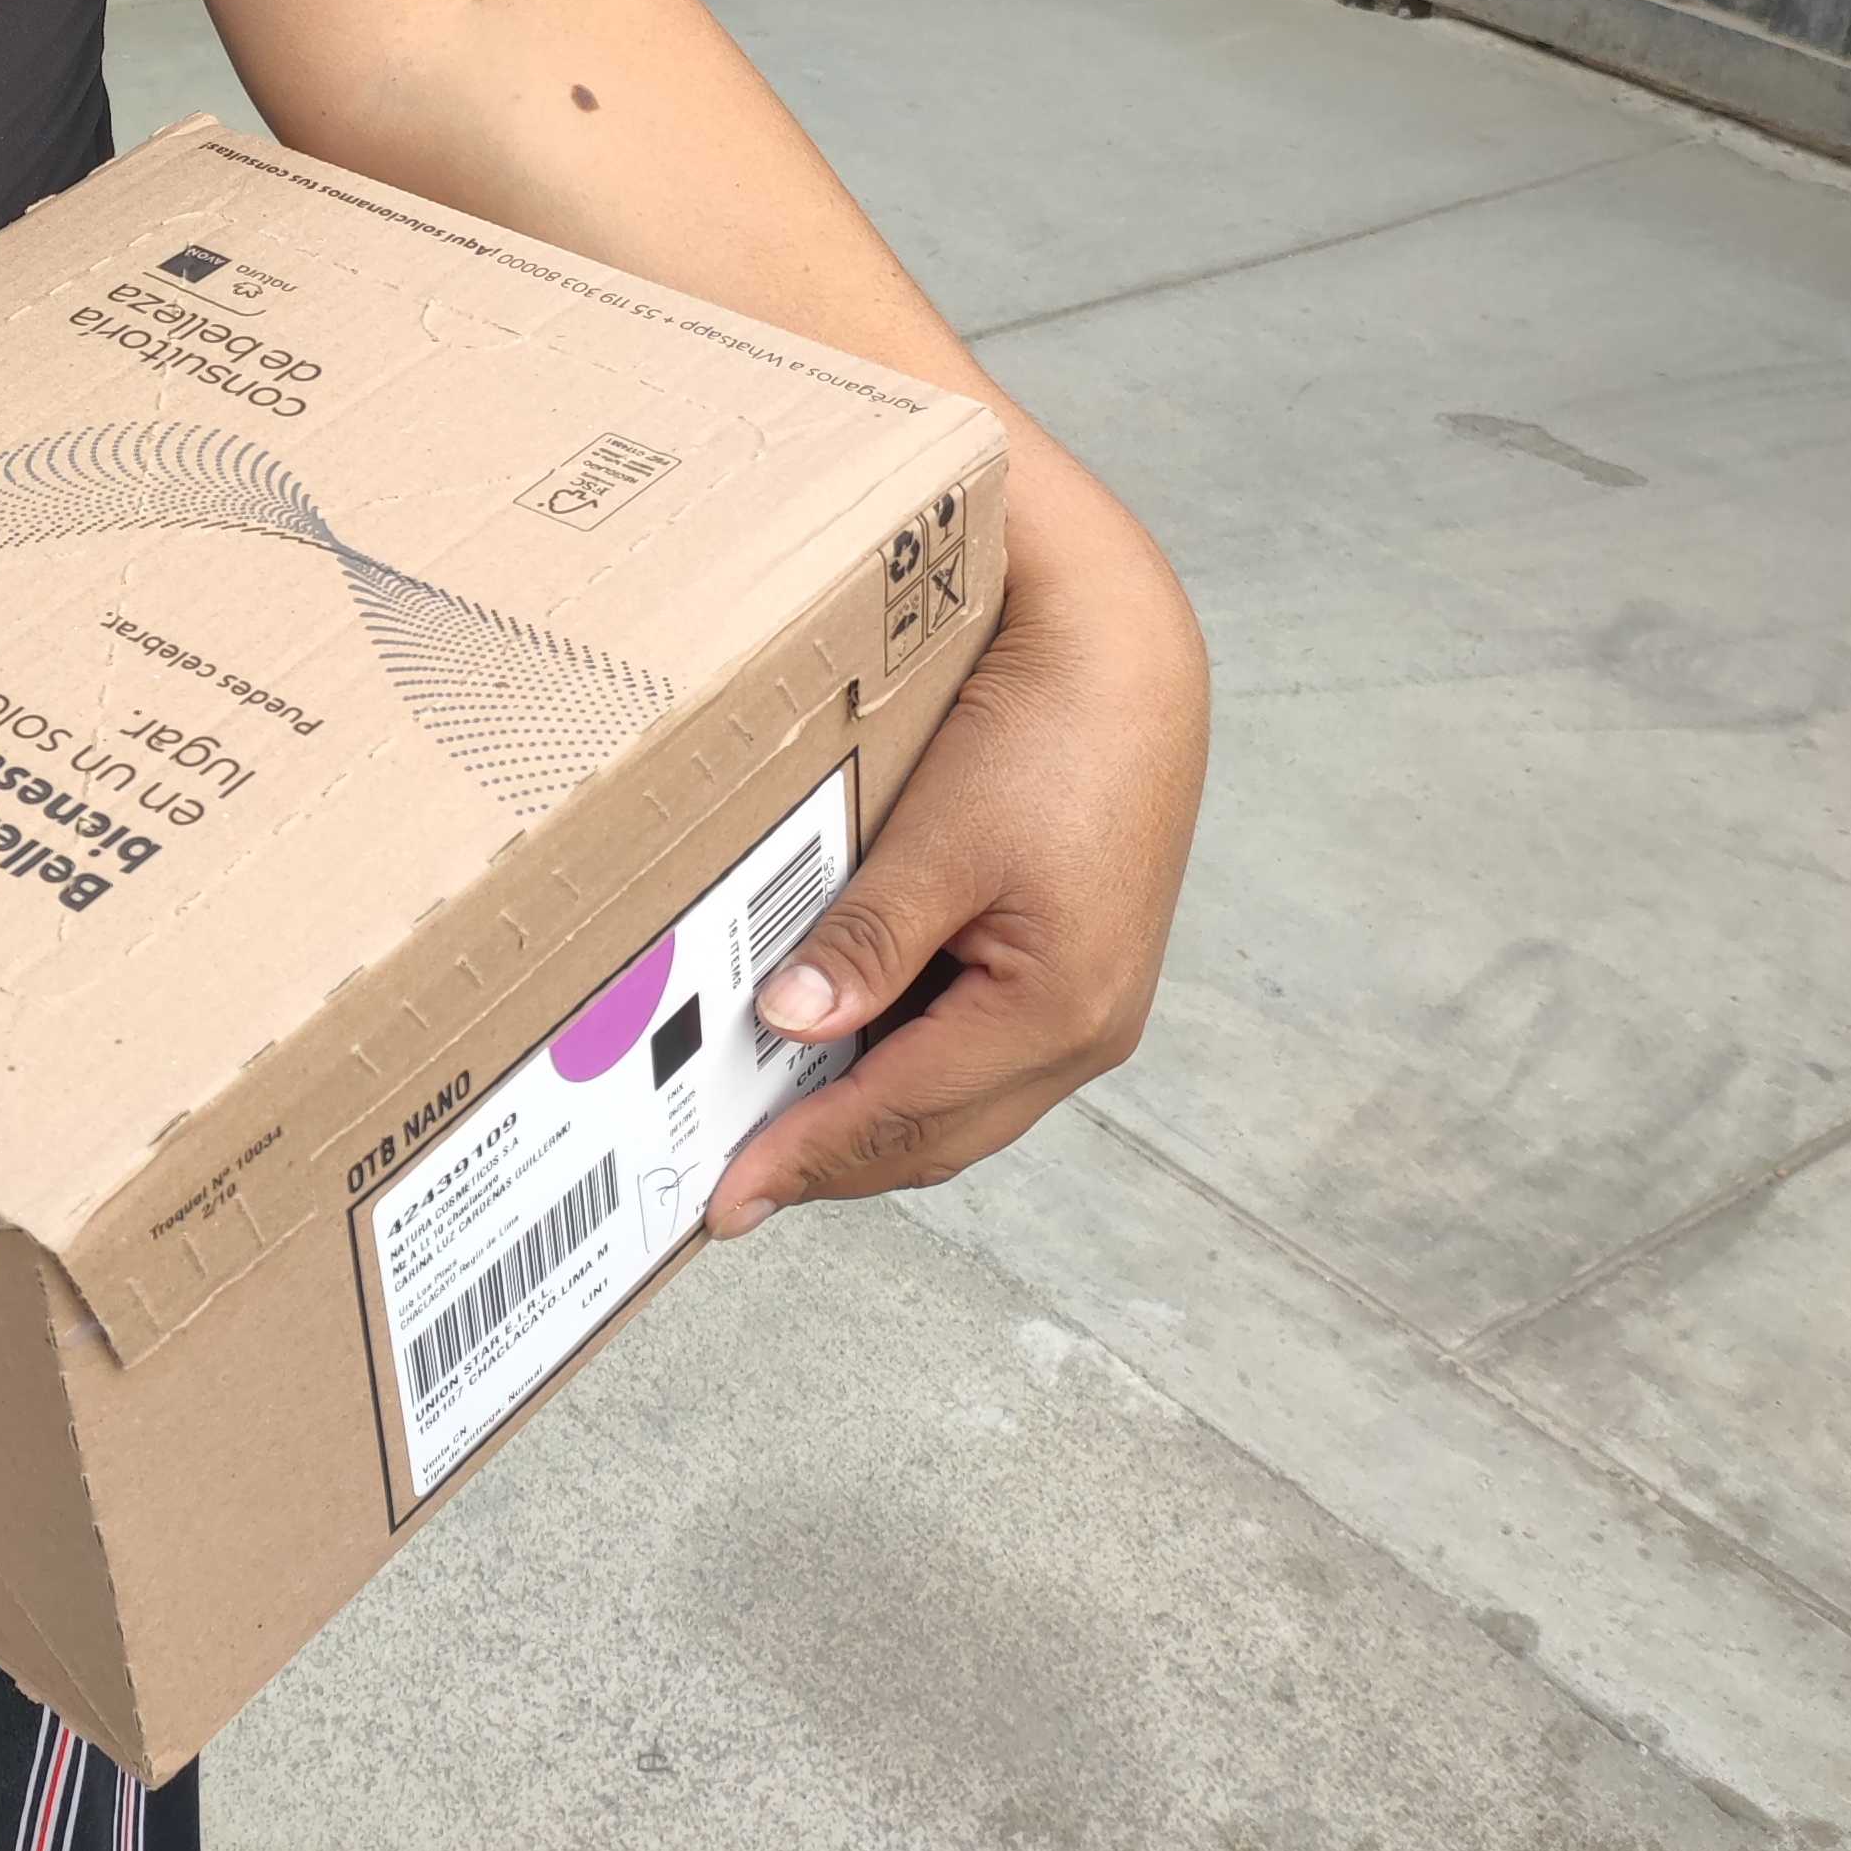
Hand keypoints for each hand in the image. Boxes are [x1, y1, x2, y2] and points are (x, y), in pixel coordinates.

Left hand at [708, 446, 1205, 1237]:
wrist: (1124, 650)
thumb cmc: (1050, 732)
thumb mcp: (941, 838)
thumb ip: (868, 942)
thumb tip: (791, 1029)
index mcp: (1060, 1012)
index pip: (904, 1114)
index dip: (806, 1159)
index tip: (726, 1200)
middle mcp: (1089, 1030)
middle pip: (938, 1135)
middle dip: (834, 1165)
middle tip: (733, 1188)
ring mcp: (1091, 1005)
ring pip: (960, 1104)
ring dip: (870, 1124)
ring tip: (771, 1136)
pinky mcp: (1076, 969)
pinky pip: (978, 1054)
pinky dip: (904, 1070)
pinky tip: (838, 1056)